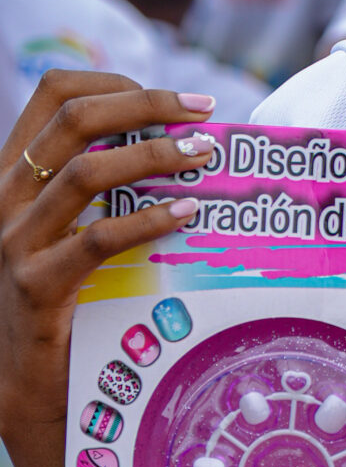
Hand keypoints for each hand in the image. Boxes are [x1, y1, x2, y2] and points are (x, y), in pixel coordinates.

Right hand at [0, 72, 216, 466]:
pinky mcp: (35, 286)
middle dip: (145, 104)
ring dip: (154, 155)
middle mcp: (5, 196)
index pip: (53, 92)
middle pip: (73, 117)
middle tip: (204, 114)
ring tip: (204, 157)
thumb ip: (102, 192)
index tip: (174, 98)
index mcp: (12, 173)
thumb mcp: (70, 232)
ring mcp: (14, 239)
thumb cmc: (62, 304)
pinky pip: (97, 239)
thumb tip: (180, 152)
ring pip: (85, 171)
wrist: (20, 384)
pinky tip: (187, 213)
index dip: (115, 82)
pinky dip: (149, 219)